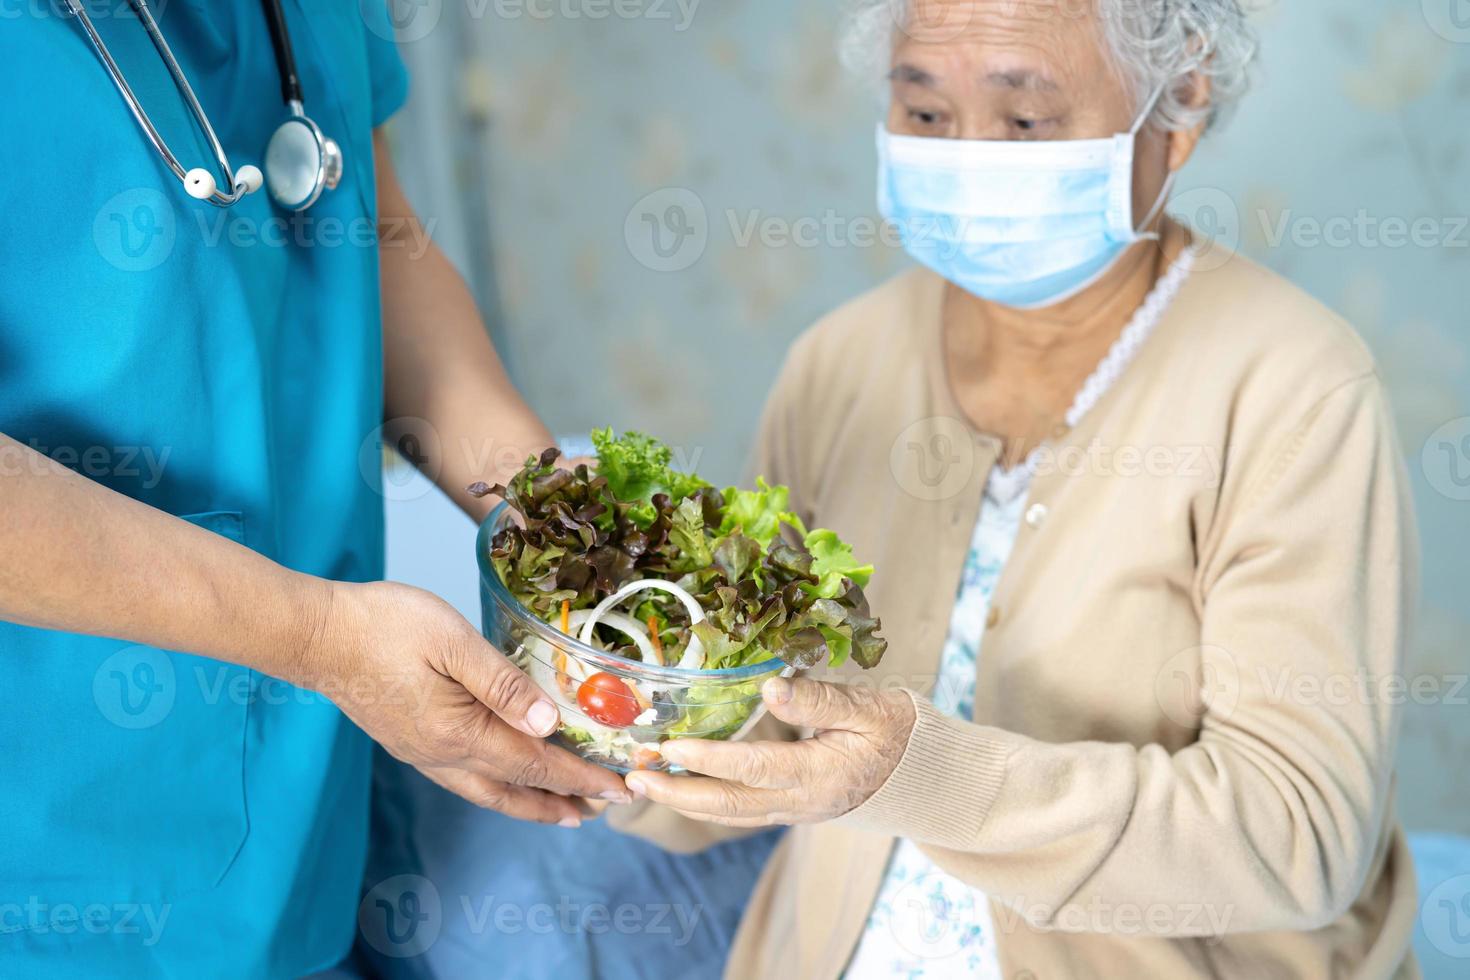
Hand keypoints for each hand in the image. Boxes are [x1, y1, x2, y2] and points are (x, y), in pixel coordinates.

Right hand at [304, 580, 630, 824]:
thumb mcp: (453, 642)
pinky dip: (498, 788)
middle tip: (603, 809)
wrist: (315, 635)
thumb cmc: (383, 626)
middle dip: (563, 802)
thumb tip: (549, 723)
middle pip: (515, 792)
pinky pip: (465, 780)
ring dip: (530, 803)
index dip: (581, 778)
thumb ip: (503, 684)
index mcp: (460, 734)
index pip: (536, 765)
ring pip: (488, 792)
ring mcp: (422, 753)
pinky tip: (505, 779)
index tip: (618, 788)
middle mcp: (442, 756)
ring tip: (563, 810)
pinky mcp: (408, 742)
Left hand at [623, 676, 915, 826]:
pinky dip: (705, 802)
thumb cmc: (897, 732)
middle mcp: (801, 802)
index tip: (672, 743)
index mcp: (820, 774)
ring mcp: (795, 811)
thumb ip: (820, 699)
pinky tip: (679, 786)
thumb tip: (771, 685)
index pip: (754, 767)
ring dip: (684, 800)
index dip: (710, 757)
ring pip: (731, 815)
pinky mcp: (791, 810)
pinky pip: (740, 812)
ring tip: (643, 782)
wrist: (924, 776)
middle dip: (678, 793)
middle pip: (730, 806)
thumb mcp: (869, 708)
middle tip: (635, 777)